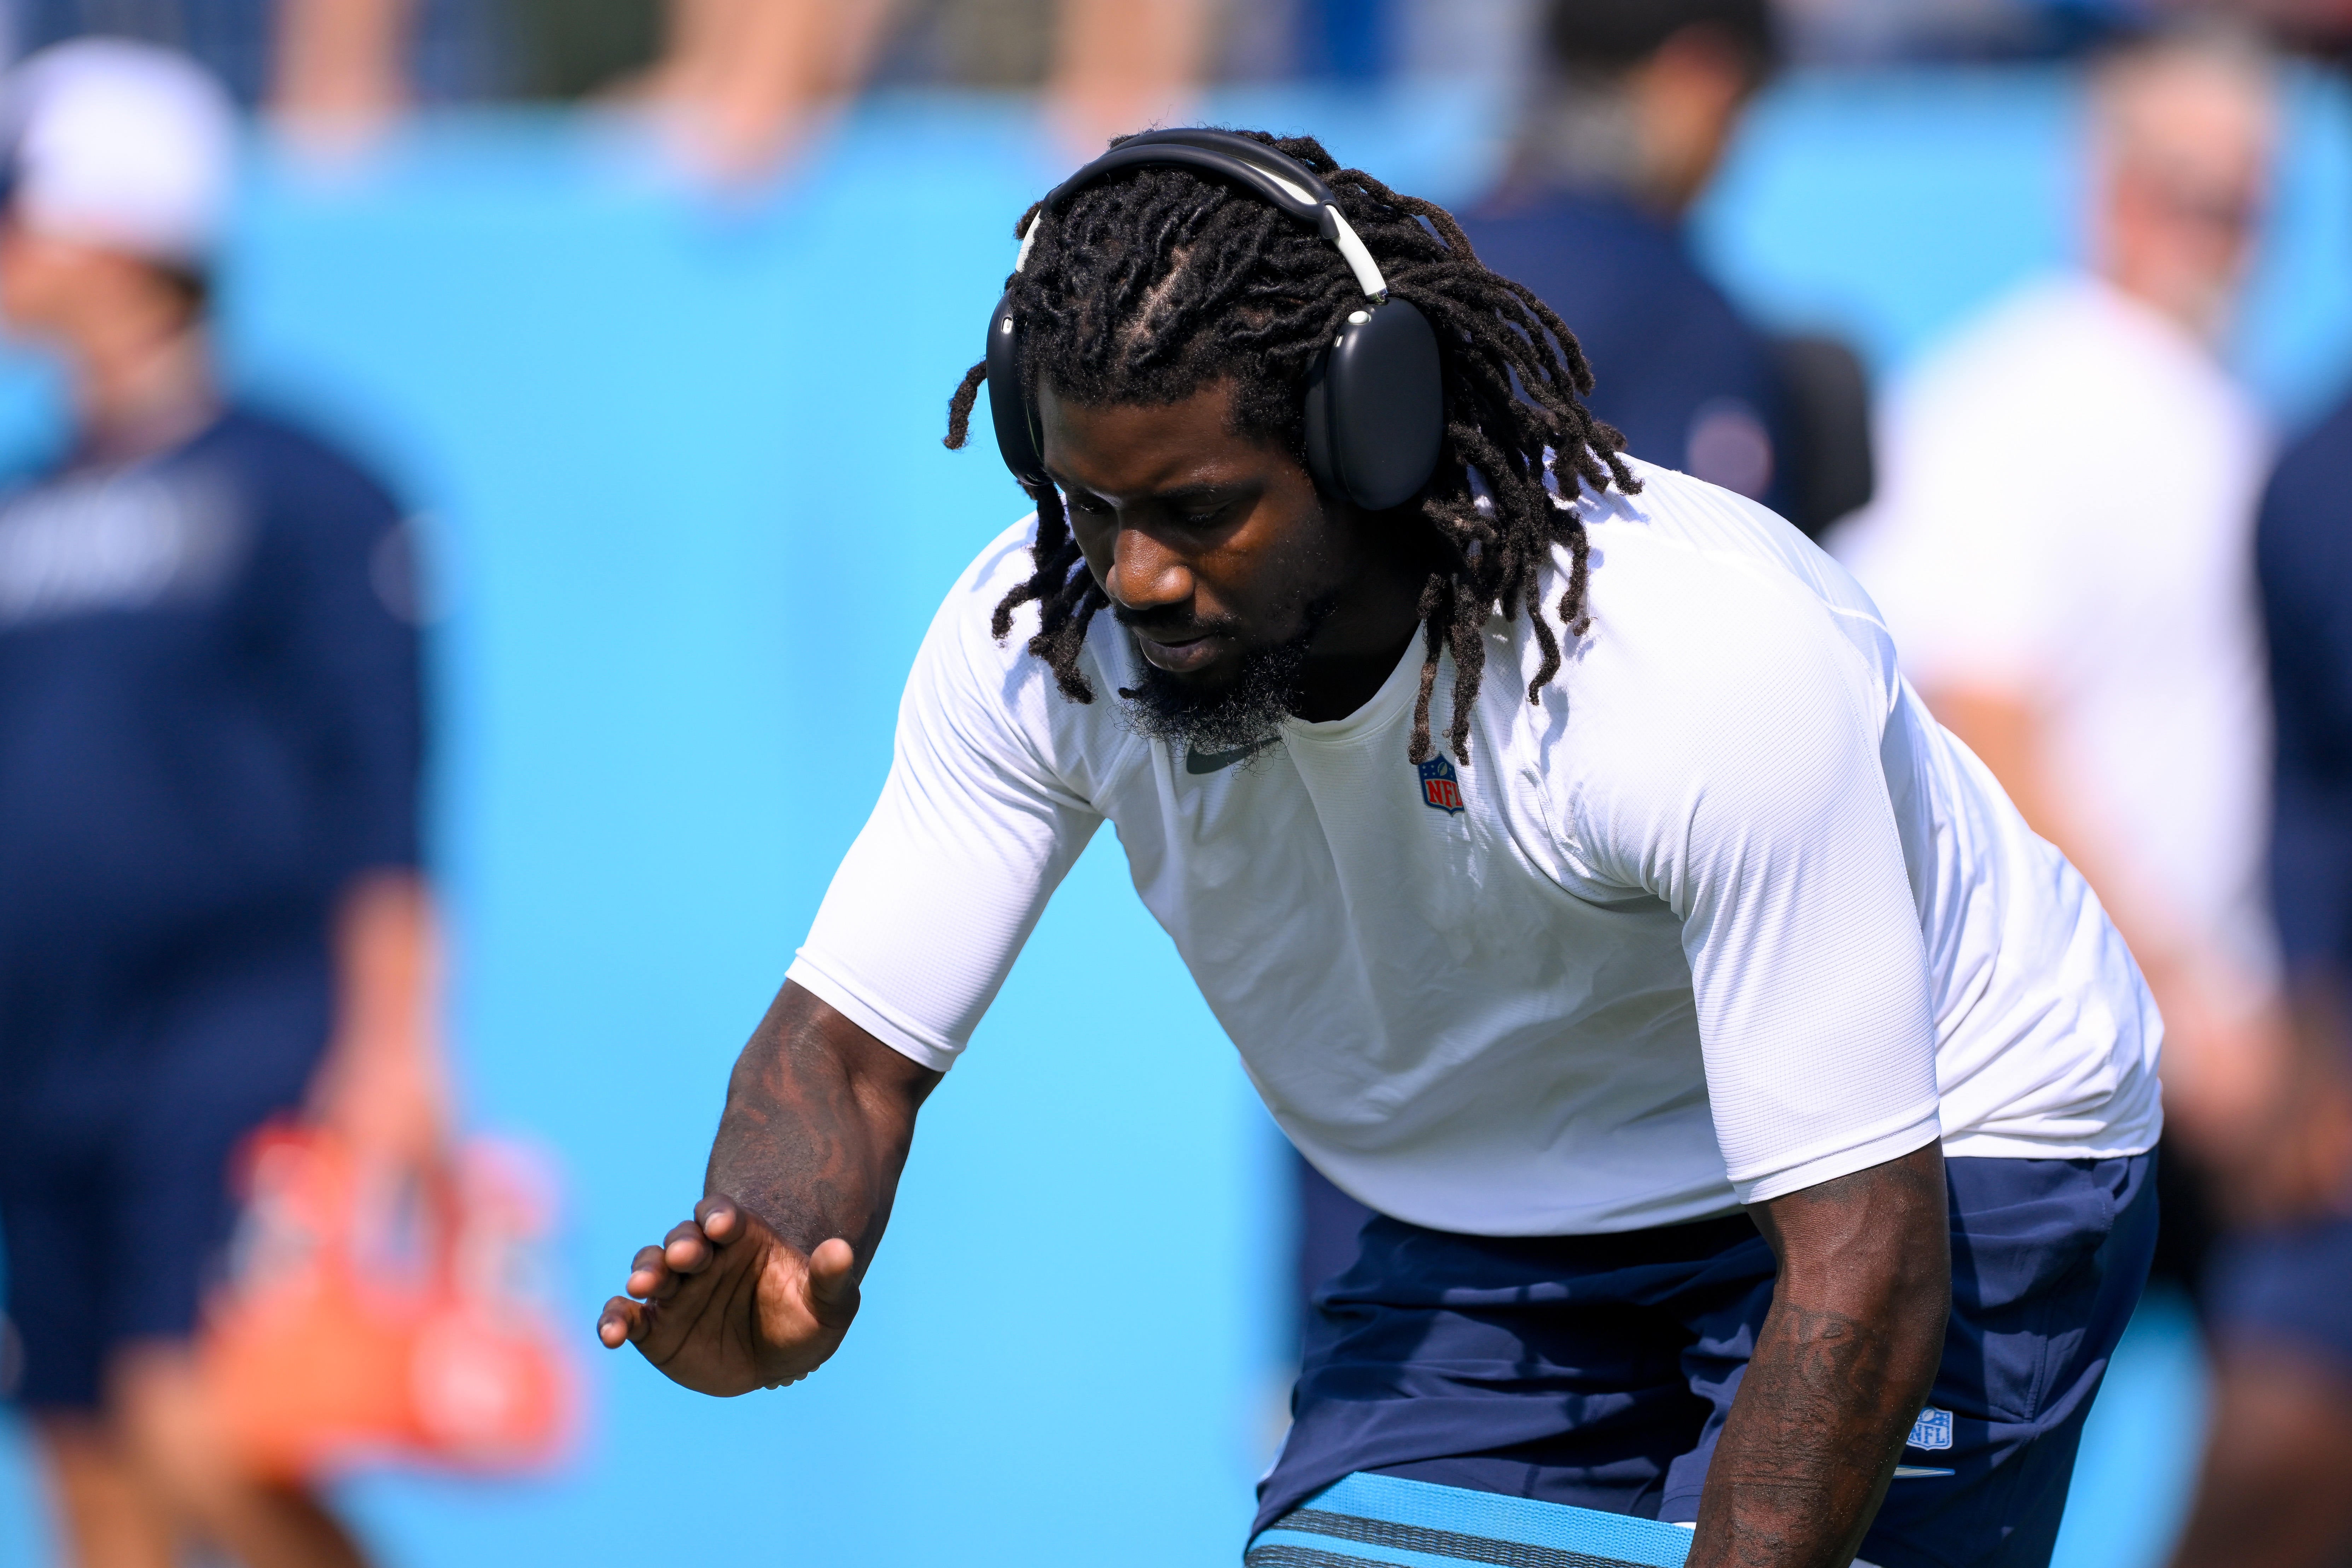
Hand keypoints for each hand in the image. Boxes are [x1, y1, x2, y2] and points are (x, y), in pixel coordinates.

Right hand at [596, 1195, 859, 1395]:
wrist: (781, 1354)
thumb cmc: (805, 1315)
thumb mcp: (829, 1300)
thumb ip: (831, 1275)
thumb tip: (845, 1249)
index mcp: (739, 1236)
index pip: (722, 1214)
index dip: (719, 1214)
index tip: (722, 1223)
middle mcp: (702, 1257)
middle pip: (683, 1240)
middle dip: (680, 1245)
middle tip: (683, 1255)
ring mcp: (676, 1291)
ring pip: (651, 1271)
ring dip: (645, 1274)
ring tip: (641, 1287)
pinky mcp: (655, 1327)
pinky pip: (628, 1318)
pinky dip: (614, 1321)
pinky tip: (612, 1335)